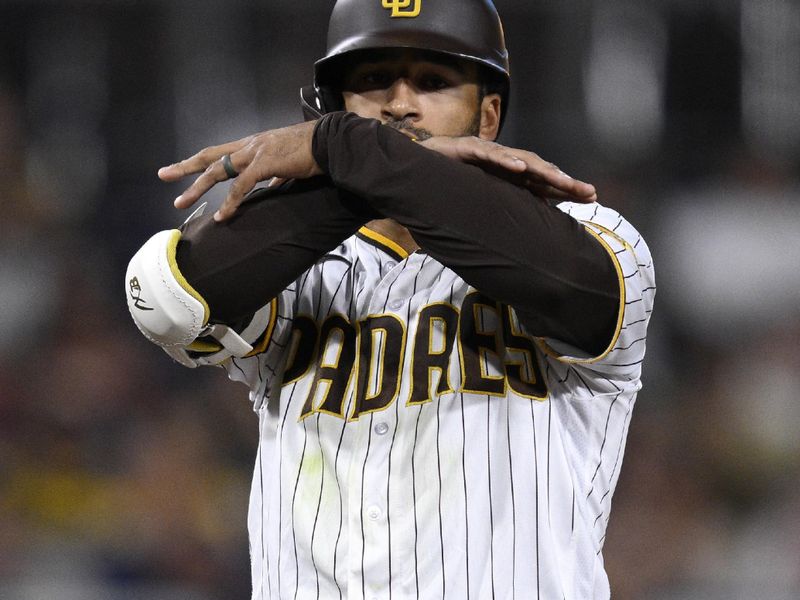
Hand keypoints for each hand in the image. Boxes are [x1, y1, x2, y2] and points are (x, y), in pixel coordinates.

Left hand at [158, 121, 321, 220]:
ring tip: (182, 201)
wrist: (329, 142)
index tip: (179, 168)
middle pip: (210, 156)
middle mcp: (249, 145)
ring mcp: (255, 153)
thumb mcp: (287, 163)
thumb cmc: (313, 151)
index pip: (219, 151)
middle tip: (163, 175)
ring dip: (197, 188)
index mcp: (253, 144)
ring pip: (218, 170)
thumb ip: (276, 174)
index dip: (198, 160)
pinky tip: (222, 215)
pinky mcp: (265, 164)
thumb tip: (273, 186)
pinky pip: (241, 186)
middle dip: (185, 167)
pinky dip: (230, 202)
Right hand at [419, 136, 596, 201]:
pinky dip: (505, 160)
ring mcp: (487, 154)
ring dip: (544, 170)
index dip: (565, 189)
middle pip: (540, 170)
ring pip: (521, 160)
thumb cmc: (447, 186)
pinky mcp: (467, 148)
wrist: (414, 166)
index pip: (542, 182)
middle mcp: (502, 162)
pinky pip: (489, 154)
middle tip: (588, 192)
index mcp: (506, 176)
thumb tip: (520, 239)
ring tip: (563, 180)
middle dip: (564, 181)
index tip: (590, 197)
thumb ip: (499, 213)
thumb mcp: (478, 203)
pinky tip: (520, 168)